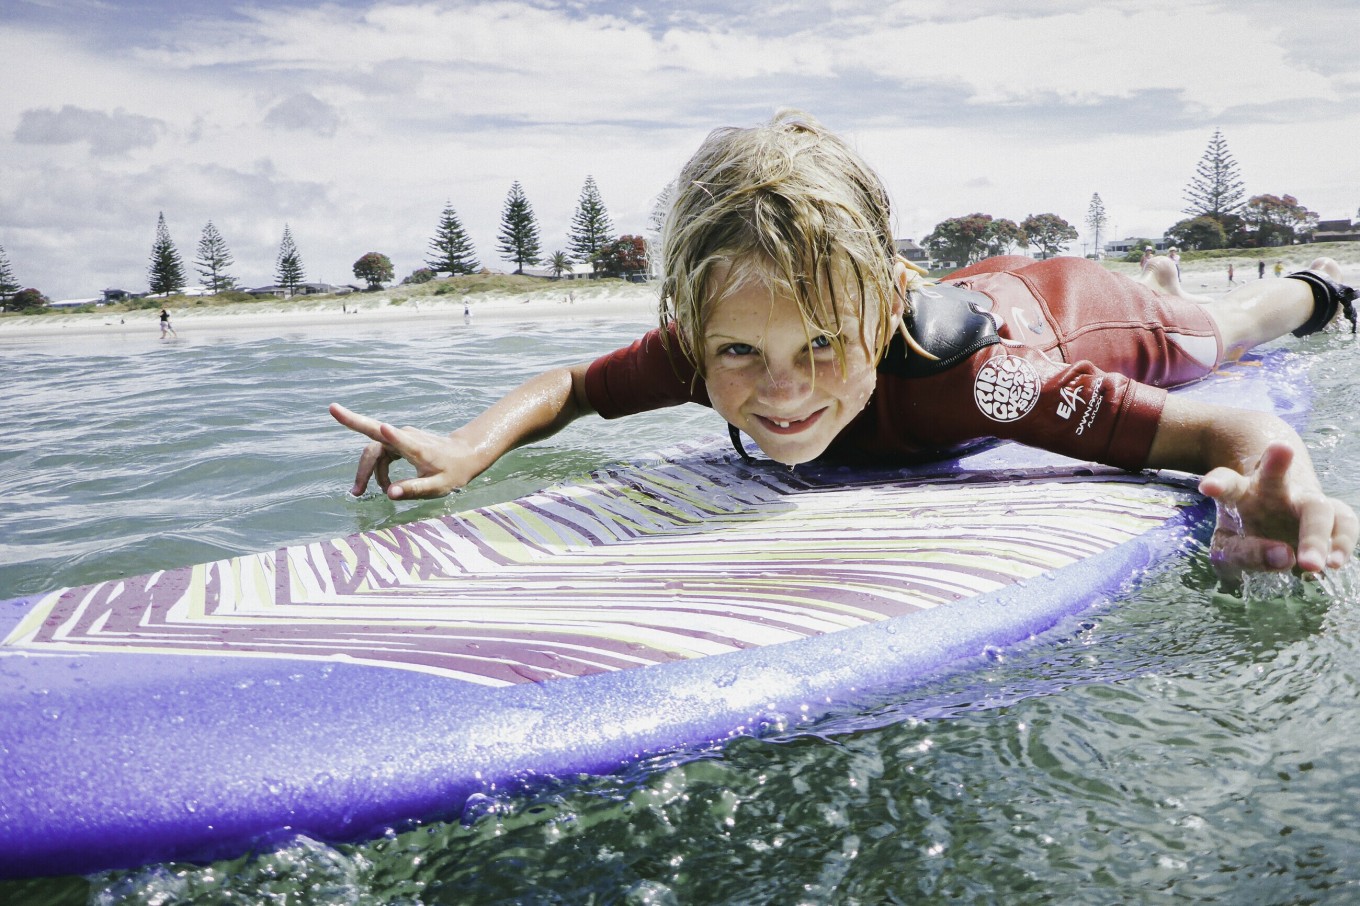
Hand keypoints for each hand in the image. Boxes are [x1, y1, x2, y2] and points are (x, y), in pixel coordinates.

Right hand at [329, 403, 477, 499]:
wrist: (463, 454)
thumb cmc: (453, 472)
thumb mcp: (438, 487)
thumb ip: (414, 490)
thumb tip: (388, 494)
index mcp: (416, 448)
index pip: (400, 439)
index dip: (388, 434)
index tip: (378, 427)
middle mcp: (406, 437)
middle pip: (374, 443)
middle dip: (362, 466)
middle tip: (356, 492)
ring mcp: (401, 436)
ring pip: (374, 450)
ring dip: (367, 472)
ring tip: (364, 493)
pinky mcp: (399, 440)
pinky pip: (380, 453)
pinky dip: (376, 469)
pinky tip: (383, 485)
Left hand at [1199, 440, 1357, 576]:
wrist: (1274, 514)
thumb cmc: (1245, 533)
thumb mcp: (1230, 548)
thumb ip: (1247, 554)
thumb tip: (1286, 557)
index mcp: (1239, 493)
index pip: (1228, 483)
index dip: (1218, 484)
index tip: (1208, 487)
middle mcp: (1273, 491)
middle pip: (1273, 477)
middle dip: (1277, 466)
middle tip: (1281, 449)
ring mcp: (1304, 501)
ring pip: (1317, 506)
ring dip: (1315, 535)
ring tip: (1309, 565)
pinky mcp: (1330, 513)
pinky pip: (1343, 522)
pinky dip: (1342, 542)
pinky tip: (1334, 562)